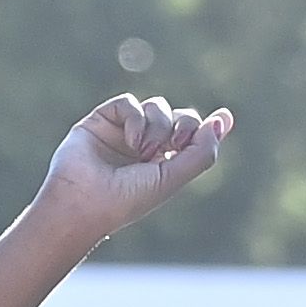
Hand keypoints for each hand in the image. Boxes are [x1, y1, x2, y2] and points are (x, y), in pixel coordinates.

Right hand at [36, 95, 231, 246]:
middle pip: (177, 116)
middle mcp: (143, 146)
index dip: (204, 127)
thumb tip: (222, 120)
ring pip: (156, 107)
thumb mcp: (172, 179)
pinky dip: (135, 118)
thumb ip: (201, 153)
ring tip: (145, 151)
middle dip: (183, 125)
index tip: (222, 119)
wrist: (83, 204)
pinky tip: (132, 141)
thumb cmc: (127, 200)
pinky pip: (128, 103)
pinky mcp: (101, 120)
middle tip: (176, 143)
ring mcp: (122, 132)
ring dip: (158, 125)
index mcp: (162, 164)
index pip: (190, 134)